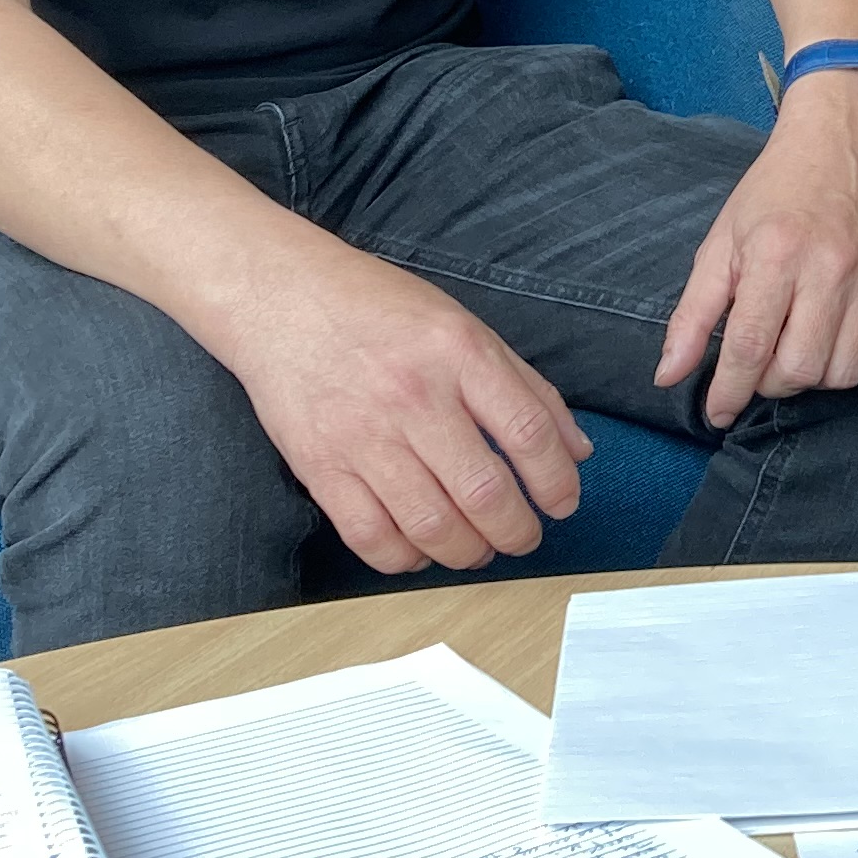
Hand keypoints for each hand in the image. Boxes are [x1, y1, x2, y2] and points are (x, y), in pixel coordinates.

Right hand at [211, 238, 591, 575]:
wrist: (282, 298)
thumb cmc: (379, 309)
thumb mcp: (465, 327)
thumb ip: (526, 387)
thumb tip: (576, 450)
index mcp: (460, 354)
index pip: (528, 434)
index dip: (556, 482)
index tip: (562, 503)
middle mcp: (415, 396)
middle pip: (484, 493)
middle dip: (517, 531)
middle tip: (523, 537)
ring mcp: (364, 435)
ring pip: (432, 526)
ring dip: (468, 553)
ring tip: (478, 549)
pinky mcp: (320, 466)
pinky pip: (371, 537)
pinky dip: (406, 559)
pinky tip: (421, 551)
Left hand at [657, 71, 857, 426]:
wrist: (843, 140)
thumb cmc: (775, 190)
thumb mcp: (721, 242)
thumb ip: (693, 313)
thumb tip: (667, 376)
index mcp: (775, 254)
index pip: (748, 347)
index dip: (728, 392)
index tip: (716, 412)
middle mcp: (828, 269)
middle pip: (798, 370)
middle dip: (769, 384)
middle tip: (758, 364)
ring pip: (842, 372)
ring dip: (812, 377)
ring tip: (795, 349)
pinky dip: (856, 361)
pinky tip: (835, 338)